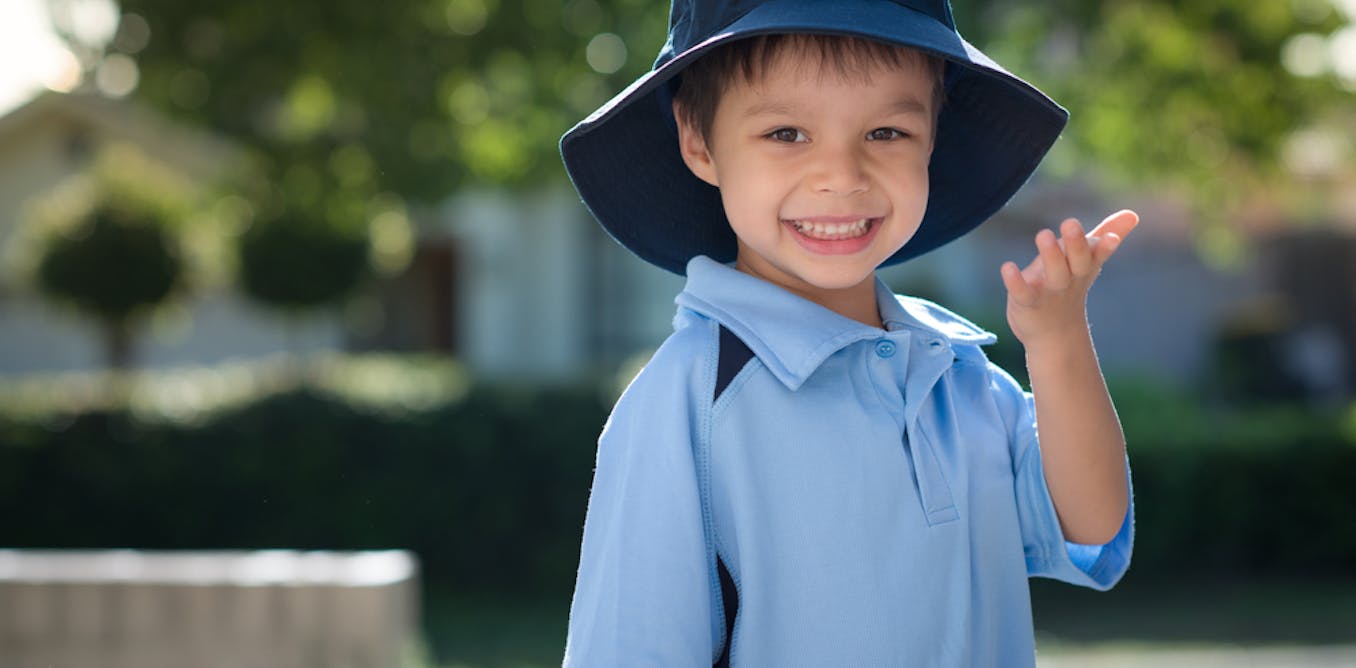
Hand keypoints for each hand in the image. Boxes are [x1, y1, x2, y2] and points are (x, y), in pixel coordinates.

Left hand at [1001, 209, 1138, 349]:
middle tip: (1070, 223)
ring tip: (1044, 234)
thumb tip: (1132, 214)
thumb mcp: (1087, 262)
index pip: (1097, 255)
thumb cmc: (1070, 288)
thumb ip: (1106, 235)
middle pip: (1077, 262)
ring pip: (1054, 275)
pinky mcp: (1027, 303)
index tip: (1111, 238)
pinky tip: (1007, 267)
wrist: (1053, 334)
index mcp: (1083, 267)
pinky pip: (1023, 293)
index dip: (1105, 247)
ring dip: (1050, 256)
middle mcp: (1069, 279)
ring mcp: (1049, 293)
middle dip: (1076, 244)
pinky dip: (1016, 282)